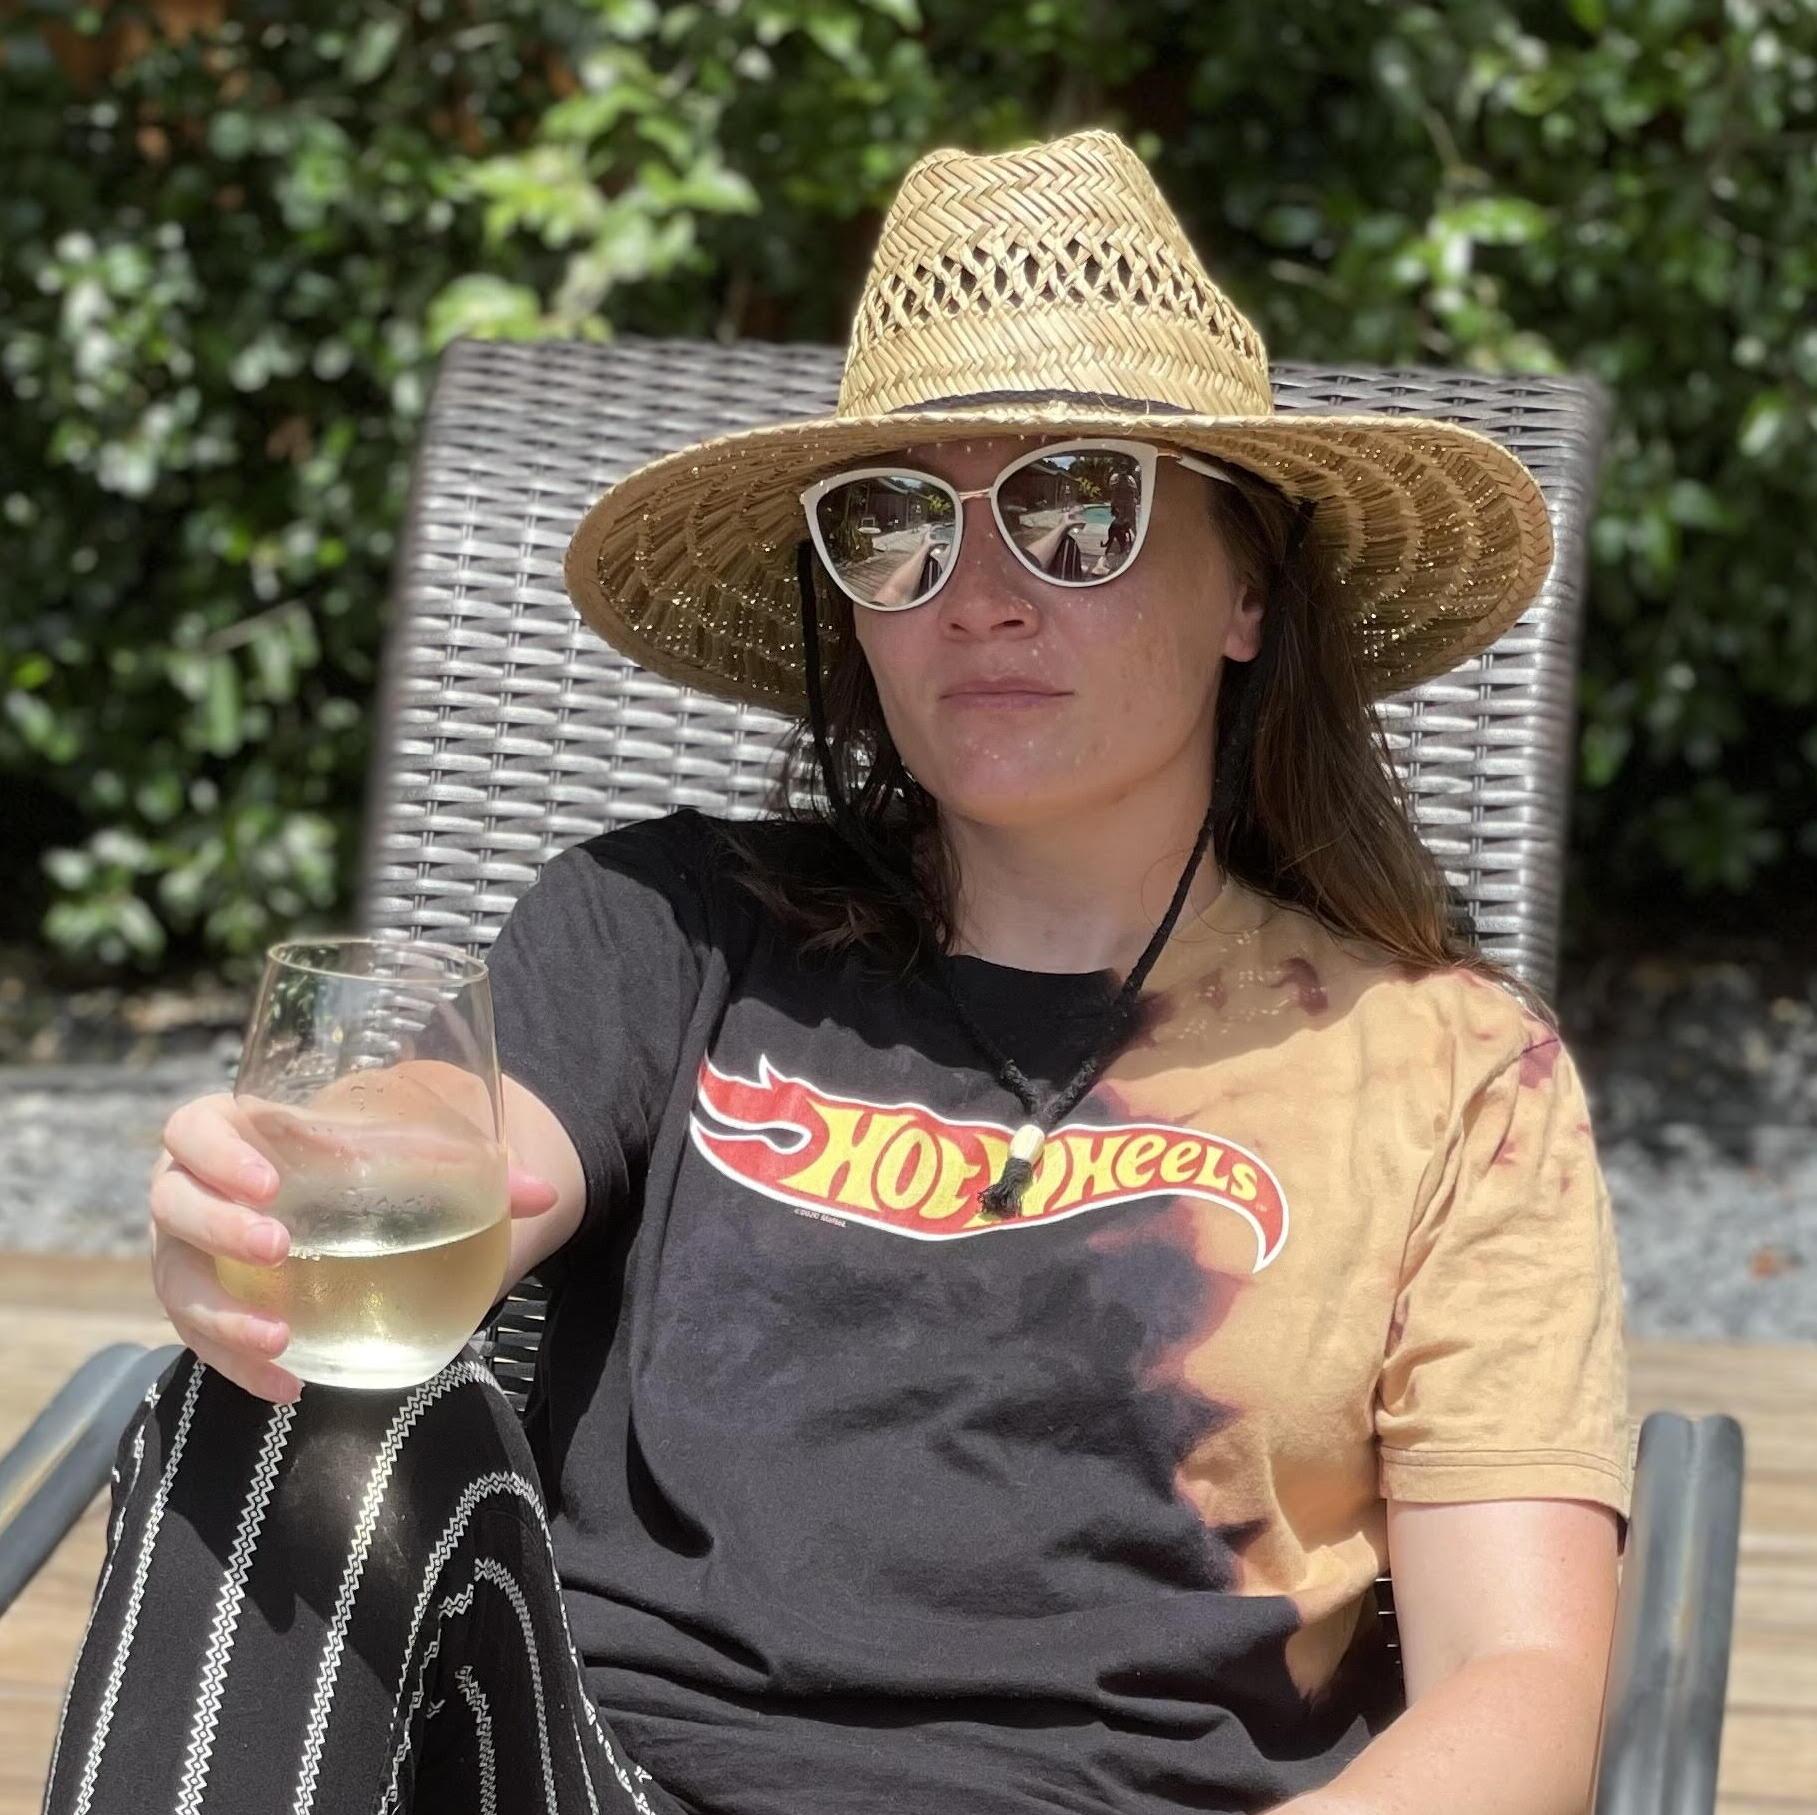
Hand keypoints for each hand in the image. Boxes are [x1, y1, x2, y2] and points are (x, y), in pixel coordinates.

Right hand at [148, 1077, 556, 1403]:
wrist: (328, 1197)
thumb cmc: (357, 1162)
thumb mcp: (402, 1154)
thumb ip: (471, 1170)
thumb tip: (540, 1193)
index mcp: (231, 1131)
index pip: (194, 1128)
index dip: (219, 1152)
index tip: (270, 1182)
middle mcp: (192, 1190)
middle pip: (173, 1202)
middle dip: (219, 1228)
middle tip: (282, 1248)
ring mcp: (190, 1251)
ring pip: (175, 1280)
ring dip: (221, 1311)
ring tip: (280, 1335)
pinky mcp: (203, 1304)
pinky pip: (201, 1338)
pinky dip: (237, 1363)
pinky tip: (288, 1385)